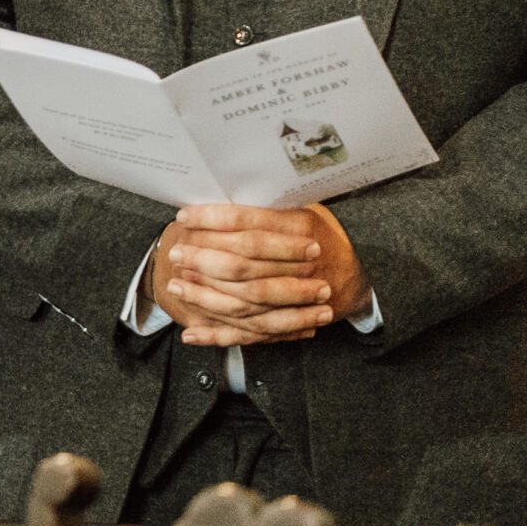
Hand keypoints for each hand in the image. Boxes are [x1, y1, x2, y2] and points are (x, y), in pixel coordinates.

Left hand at [154, 203, 368, 346]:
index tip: (185, 217)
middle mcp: (302, 265)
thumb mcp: (302, 207)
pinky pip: (250, 333)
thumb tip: (217, 190)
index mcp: (302, 227)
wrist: (351, 277)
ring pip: (244, 301)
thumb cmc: (318, 235)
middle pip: (243, 265)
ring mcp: (299, 298)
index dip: (213, 220)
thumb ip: (268, 204)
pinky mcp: (290, 323)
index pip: (250, 224)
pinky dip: (218, 335)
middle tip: (175, 254)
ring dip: (205, 296)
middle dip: (203, 260)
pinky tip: (192, 332)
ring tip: (176, 286)